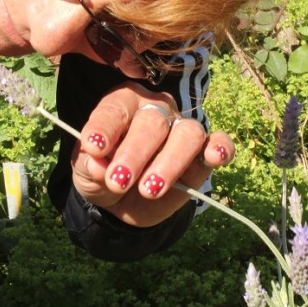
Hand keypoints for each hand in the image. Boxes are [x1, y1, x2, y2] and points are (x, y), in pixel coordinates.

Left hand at [71, 82, 233, 226]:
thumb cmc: (102, 174)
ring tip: (149, 189)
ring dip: (169, 162)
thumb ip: (90, 167)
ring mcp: (181, 130)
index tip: (94, 149)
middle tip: (118, 181)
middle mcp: (155, 111)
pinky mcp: (202, 155)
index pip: (116, 109)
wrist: (123, 202)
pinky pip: (218, 142)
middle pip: (153, 121)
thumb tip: (100, 163)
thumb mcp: (86, 173)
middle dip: (135, 152)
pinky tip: (215, 156)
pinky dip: (220, 147)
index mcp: (123, 105)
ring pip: (187, 133)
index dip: (105, 127)